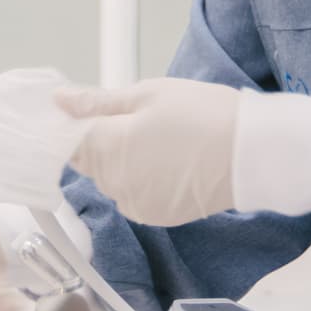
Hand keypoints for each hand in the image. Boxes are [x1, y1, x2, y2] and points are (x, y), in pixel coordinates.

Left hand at [56, 79, 239, 226]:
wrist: (252, 152)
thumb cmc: (202, 113)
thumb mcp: (148, 94)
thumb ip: (97, 102)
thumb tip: (59, 100)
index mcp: (107, 148)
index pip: (68, 140)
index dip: (77, 124)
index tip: (97, 111)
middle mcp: (114, 184)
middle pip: (89, 161)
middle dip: (104, 140)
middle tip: (142, 119)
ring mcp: (135, 204)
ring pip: (111, 179)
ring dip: (123, 162)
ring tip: (160, 140)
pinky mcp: (155, 216)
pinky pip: (133, 195)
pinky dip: (141, 180)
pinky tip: (169, 162)